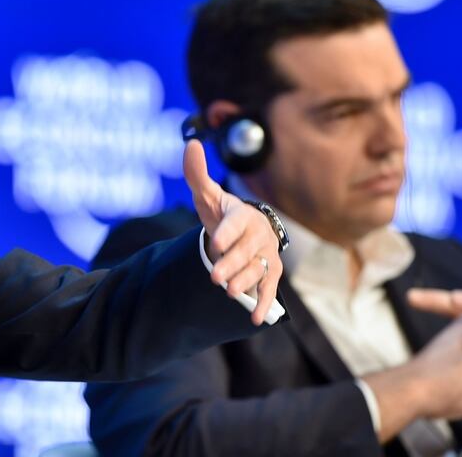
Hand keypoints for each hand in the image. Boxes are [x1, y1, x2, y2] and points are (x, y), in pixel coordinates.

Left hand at [182, 139, 282, 325]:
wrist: (245, 232)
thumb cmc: (223, 214)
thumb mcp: (208, 195)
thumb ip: (197, 173)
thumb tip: (189, 143)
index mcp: (242, 215)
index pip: (235, 222)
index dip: (226, 232)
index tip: (215, 240)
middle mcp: (258, 235)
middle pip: (245, 251)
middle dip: (232, 263)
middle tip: (215, 277)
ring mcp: (266, 255)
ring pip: (258, 270)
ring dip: (246, 282)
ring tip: (231, 293)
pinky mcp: (272, 273)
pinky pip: (271, 289)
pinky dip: (264, 303)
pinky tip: (254, 317)